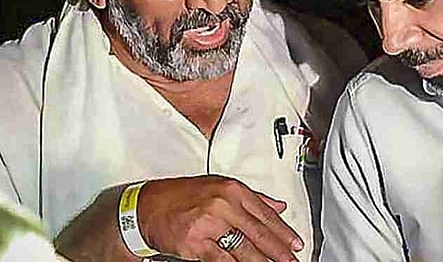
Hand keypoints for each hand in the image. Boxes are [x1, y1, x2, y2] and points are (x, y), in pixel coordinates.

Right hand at [136, 176, 303, 261]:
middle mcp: (224, 204)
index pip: (266, 214)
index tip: (295, 244)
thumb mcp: (219, 188)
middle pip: (259, 232)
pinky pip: (222, 260)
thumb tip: (278, 206)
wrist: (147, 207)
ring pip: (244, 248)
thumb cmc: (182, 196)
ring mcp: (210, 223)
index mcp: (232, 190)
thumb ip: (252, 198)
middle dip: (278, 251)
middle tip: (291, 261)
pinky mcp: (196, 242)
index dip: (283, 232)